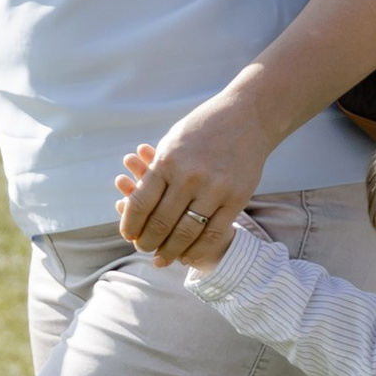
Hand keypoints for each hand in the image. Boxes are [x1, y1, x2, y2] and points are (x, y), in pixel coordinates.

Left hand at [115, 96, 271, 266]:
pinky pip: (213, 234)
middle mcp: (189, 176)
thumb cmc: (202, 130)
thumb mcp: (172, 143)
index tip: (128, 236)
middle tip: (143, 248)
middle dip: (147, 242)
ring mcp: (214, 189)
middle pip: (160, 223)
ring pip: (186, 234)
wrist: (247, 118)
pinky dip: (197, 250)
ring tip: (162, 258)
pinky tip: (188, 255)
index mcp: (167, 161)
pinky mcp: (236, 198)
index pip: (140, 204)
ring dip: (170, 251)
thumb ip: (155, 173)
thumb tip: (134, 208)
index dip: (130, 226)